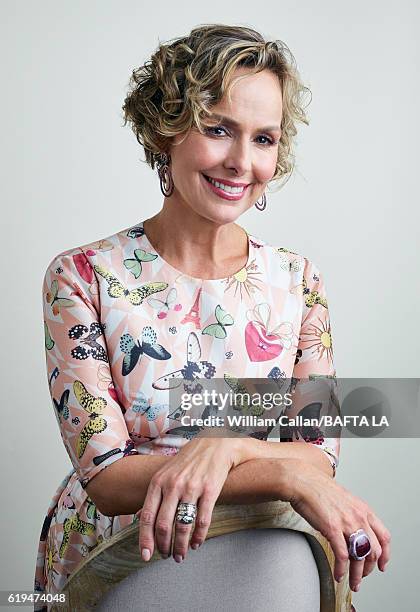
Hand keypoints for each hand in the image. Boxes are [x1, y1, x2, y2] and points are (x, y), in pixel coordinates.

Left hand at [137, 438, 242, 562]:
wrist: (214, 444)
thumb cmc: (188, 461)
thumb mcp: (165, 473)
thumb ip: (154, 495)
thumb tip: (140, 518)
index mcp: (158, 482)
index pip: (147, 517)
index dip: (145, 539)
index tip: (145, 555)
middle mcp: (173, 485)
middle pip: (164, 525)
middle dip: (163, 546)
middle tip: (166, 556)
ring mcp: (192, 487)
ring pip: (182, 526)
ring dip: (180, 546)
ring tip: (180, 555)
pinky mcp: (210, 490)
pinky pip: (202, 520)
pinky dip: (198, 537)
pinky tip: (195, 543)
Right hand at [284, 459, 390, 591]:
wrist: (303, 481)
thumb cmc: (318, 488)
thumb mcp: (344, 500)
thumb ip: (353, 515)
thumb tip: (354, 531)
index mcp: (363, 509)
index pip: (384, 536)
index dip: (385, 554)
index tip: (381, 564)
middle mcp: (359, 517)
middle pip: (373, 550)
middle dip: (369, 568)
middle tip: (362, 576)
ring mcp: (347, 523)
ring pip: (360, 556)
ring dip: (357, 575)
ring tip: (353, 583)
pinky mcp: (332, 528)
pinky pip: (342, 555)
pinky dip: (342, 569)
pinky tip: (338, 574)